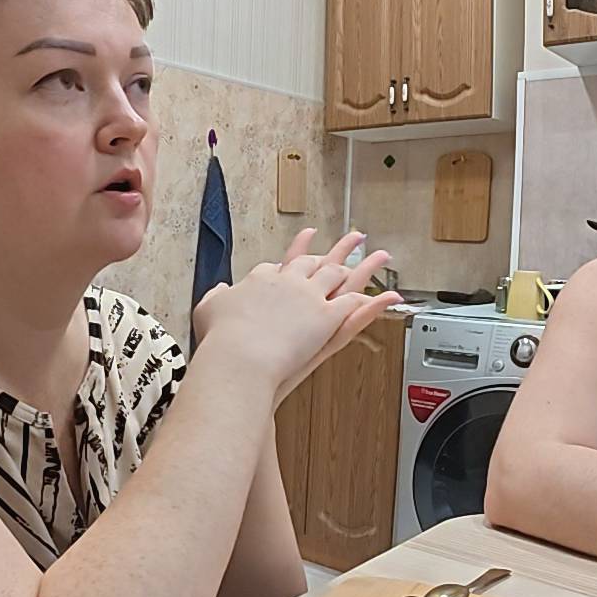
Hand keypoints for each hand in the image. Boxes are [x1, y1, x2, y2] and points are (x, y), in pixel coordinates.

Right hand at [191, 230, 400, 395]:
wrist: (238, 357)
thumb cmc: (220, 339)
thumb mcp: (208, 310)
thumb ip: (217, 298)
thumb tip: (221, 292)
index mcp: (263, 279)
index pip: (285, 262)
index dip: (299, 251)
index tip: (309, 242)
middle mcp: (290, 283)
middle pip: (319, 262)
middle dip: (338, 250)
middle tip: (354, 239)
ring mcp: (311, 299)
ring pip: (342, 276)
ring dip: (364, 264)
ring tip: (380, 255)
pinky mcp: (327, 318)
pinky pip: (354, 305)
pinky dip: (373, 301)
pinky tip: (388, 294)